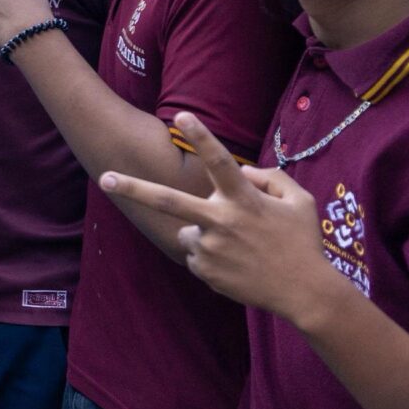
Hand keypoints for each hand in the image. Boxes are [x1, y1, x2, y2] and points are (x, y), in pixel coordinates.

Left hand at [101, 113, 349, 317]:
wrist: (304, 292)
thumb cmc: (303, 241)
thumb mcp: (299, 201)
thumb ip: (270, 178)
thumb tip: (243, 171)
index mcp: (244, 200)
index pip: (219, 161)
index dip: (201, 136)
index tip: (181, 115)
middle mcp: (221, 221)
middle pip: (168, 201)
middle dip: (133, 188)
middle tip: (104, 177)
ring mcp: (210, 249)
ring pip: (189, 231)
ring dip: (206, 233)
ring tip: (240, 247)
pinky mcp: (204, 271)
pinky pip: (196, 255)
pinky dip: (211, 256)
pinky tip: (238, 264)